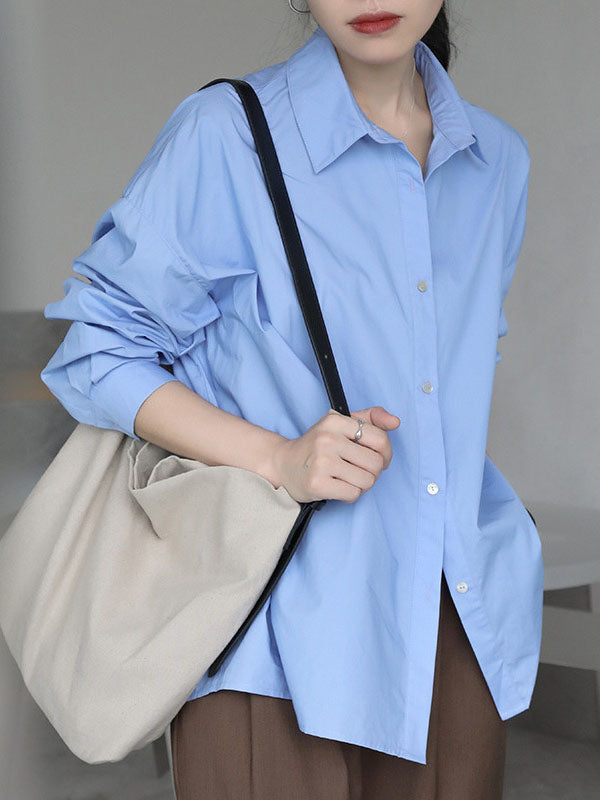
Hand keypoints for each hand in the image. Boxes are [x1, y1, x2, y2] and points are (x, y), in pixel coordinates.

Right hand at [269, 406, 400, 503]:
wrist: (284, 465)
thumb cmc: (318, 446)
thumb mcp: (341, 424)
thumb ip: (371, 418)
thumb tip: (395, 422)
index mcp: (335, 420)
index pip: (380, 439)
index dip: (386, 453)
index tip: (380, 459)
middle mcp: (327, 439)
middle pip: (375, 463)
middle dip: (372, 472)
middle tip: (358, 471)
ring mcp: (321, 461)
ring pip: (367, 481)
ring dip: (361, 485)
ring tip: (346, 479)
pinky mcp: (317, 483)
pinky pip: (353, 494)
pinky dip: (349, 495)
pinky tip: (337, 488)